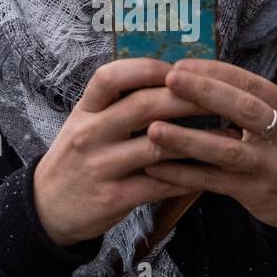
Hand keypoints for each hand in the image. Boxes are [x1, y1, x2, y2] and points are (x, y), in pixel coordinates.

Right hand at [32, 57, 213, 245]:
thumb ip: (116, 103)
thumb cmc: (77, 158)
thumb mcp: (84, 123)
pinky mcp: (114, 198)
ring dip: (199, 140)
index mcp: (84, 111)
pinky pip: (159, 185)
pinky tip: (211, 171)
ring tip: (229, 135)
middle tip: (220, 96)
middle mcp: (90, 134)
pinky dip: (189, 177)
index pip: (110, 77)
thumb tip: (169, 79)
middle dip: (187, 98)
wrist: (47, 208)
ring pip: (157, 147)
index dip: (147, 68)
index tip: (178, 69)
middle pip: (143, 106)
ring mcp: (101, 167)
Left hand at [141, 57, 276, 228]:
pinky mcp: (255, 193)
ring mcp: (273, 167)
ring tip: (153, 129)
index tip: (181, 65)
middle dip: (205, 93)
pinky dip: (183, 174)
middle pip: (245, 109)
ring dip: (187, 139)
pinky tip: (156, 167)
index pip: (252, 84)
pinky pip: (214, 182)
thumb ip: (245, 101)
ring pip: (227, 150)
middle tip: (169, 81)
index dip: (216, 72)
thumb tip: (192, 74)